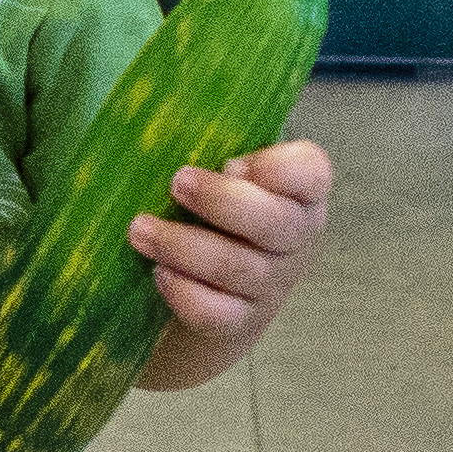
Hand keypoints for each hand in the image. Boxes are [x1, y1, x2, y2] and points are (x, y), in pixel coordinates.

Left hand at [131, 137, 330, 354]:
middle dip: (221, 202)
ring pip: (239, 268)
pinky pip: (220, 313)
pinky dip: (186, 293)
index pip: (313, 172)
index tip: (232, 162)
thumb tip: (175, 129)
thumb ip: (213, 148)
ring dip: (183, 246)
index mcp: (299, 192)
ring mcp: (272, 284)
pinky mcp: (243, 322)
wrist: (210, 293)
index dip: (279, 168)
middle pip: (275, 223)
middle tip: (176, 182)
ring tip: (139, 229)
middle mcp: (294, 238)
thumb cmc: (214, 214)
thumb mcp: (223, 174)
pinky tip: (159, 273)